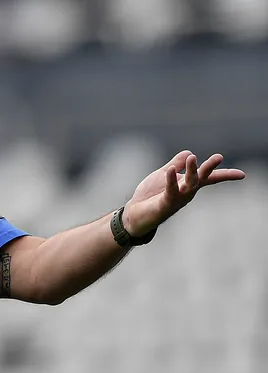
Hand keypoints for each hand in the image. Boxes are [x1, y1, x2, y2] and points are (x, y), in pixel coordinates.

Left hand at [123, 151, 244, 236]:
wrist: (134, 215)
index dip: (225, 175)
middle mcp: (186, 192)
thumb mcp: (163, 175)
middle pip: (202, 179)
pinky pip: (170, 191)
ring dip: (191, 172)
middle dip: (209, 168)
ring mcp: (177, 199)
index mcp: (188, 184)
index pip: (210, 178)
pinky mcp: (165, 204)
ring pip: (189, 185)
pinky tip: (170, 170)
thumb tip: (189, 152)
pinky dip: (171, 180)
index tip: (242, 175)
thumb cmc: (150, 196)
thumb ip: (175, 164)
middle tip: (218, 157)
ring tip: (192, 158)